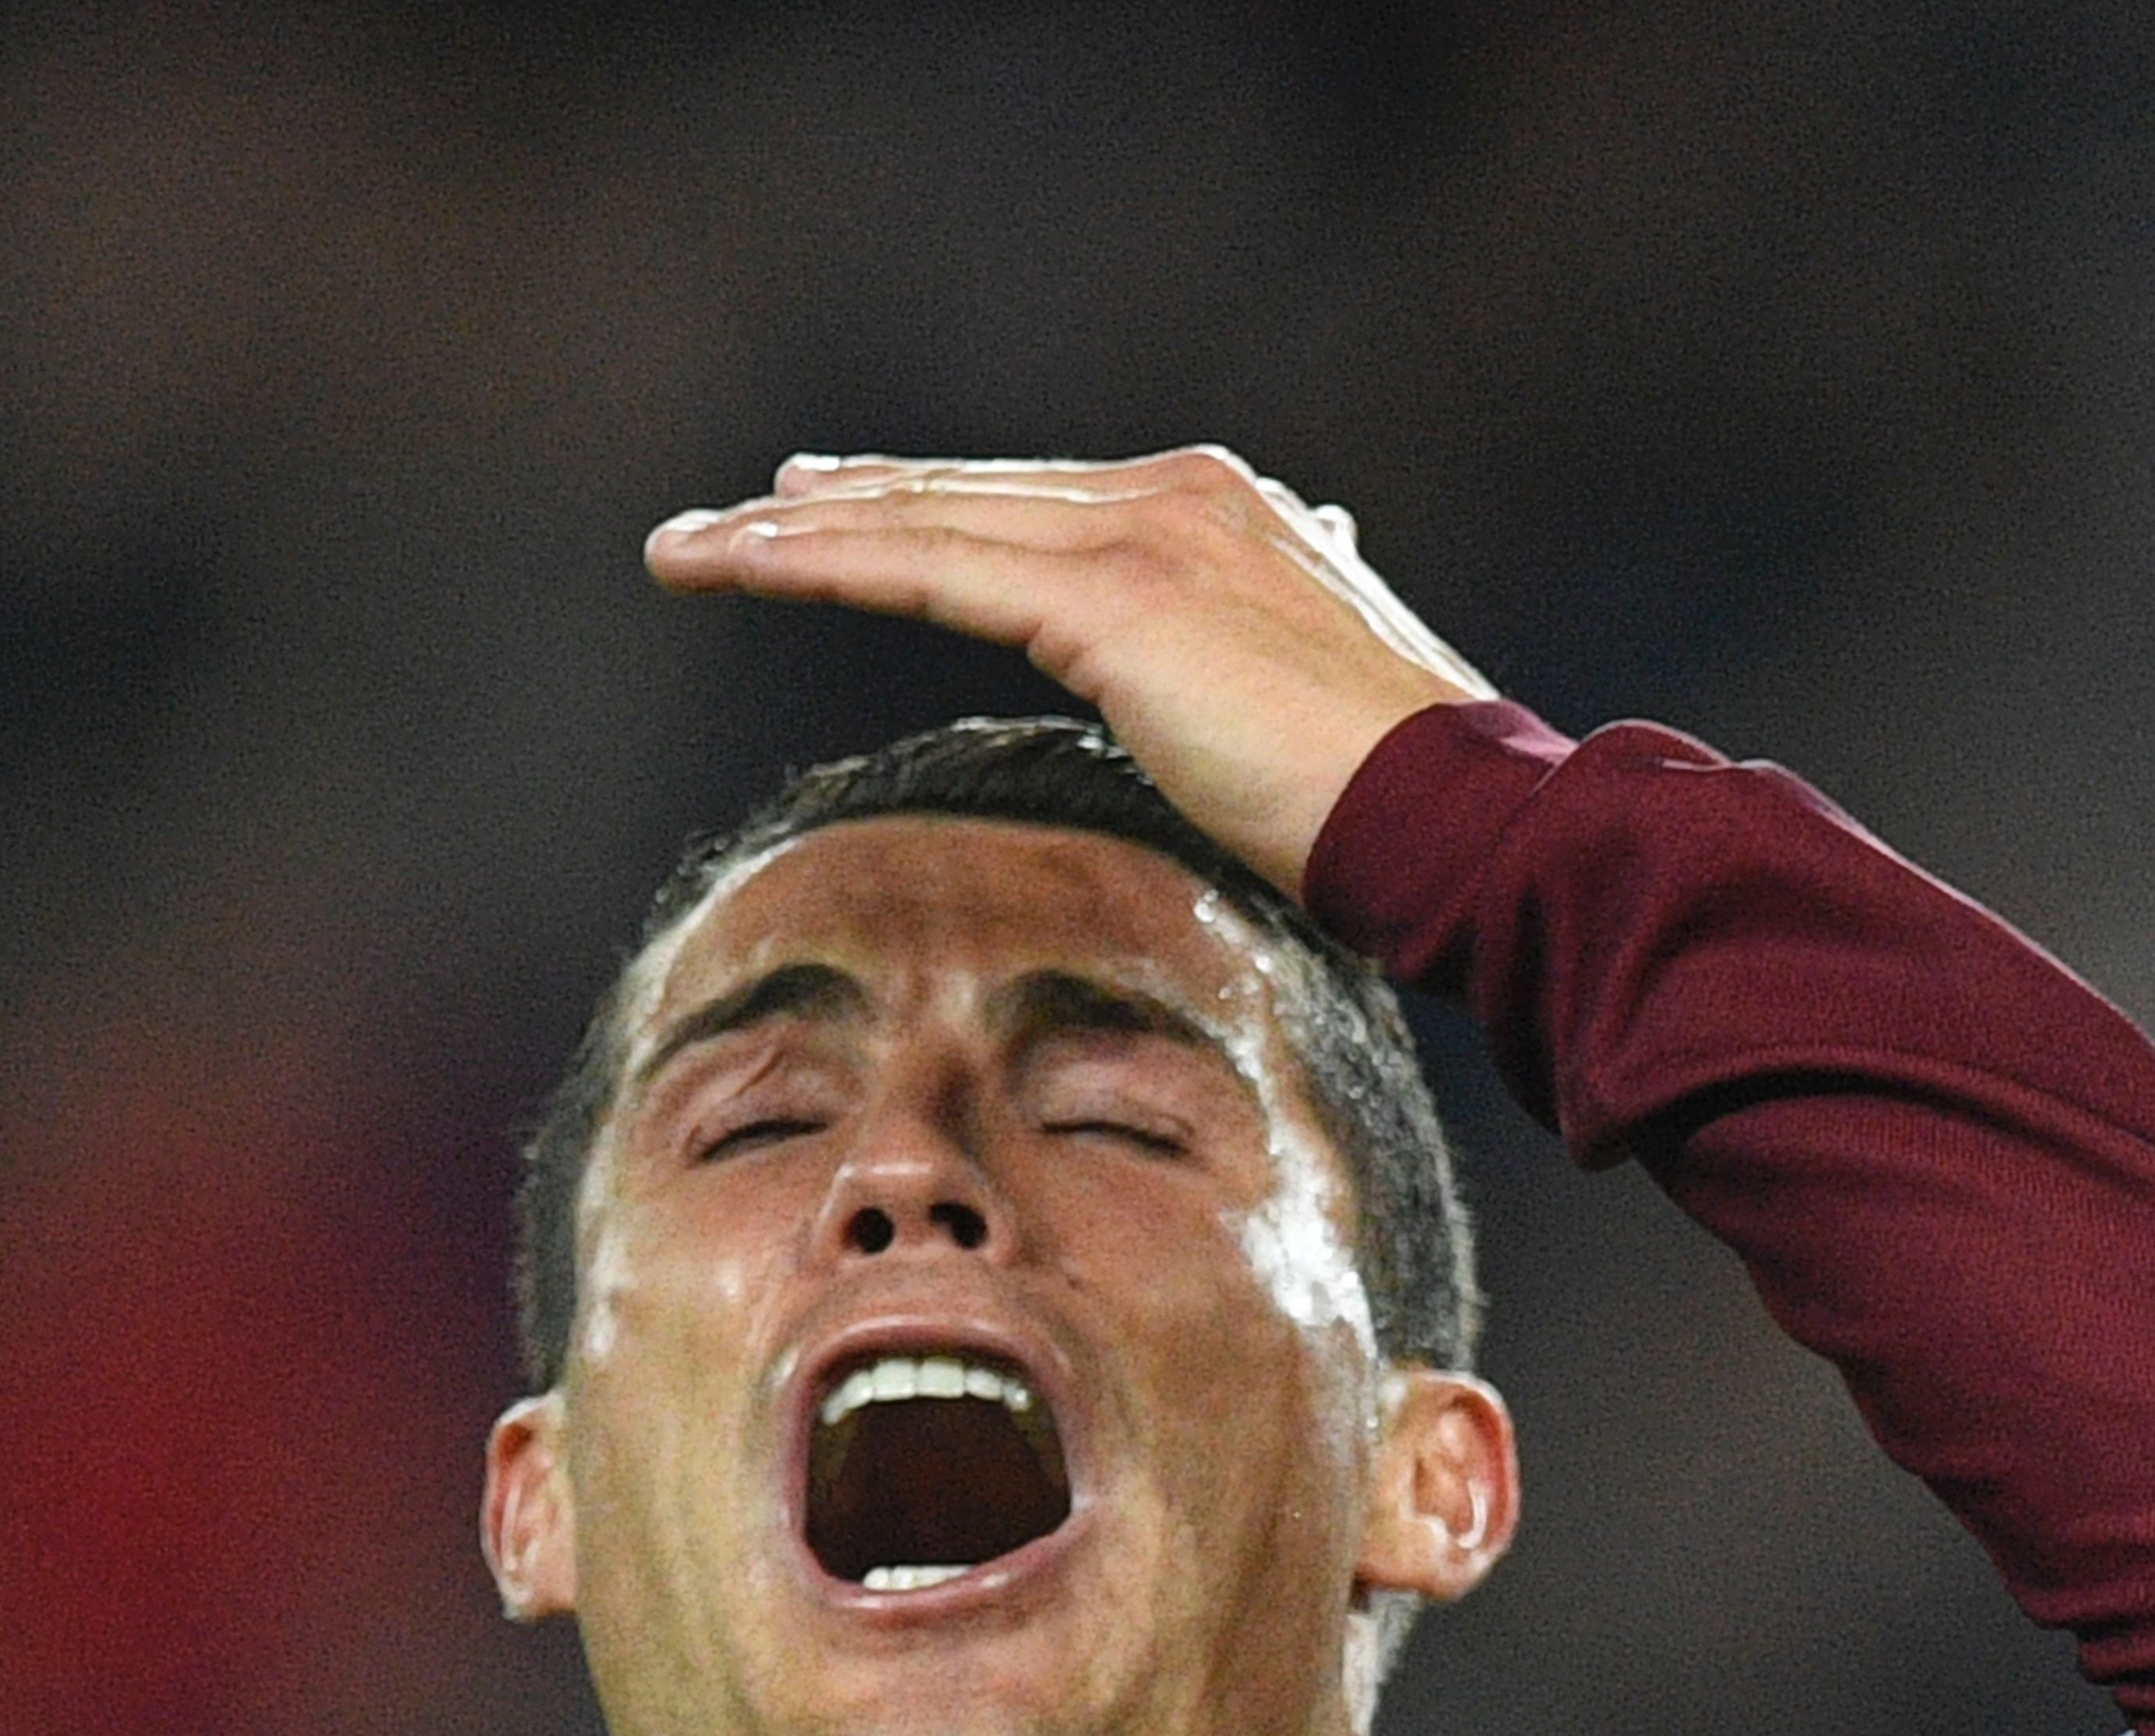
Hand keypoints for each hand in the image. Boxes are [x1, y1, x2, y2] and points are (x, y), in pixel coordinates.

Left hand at [644, 448, 1499, 896]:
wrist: (1464, 821)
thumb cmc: (1400, 808)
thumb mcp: (1317, 704)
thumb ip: (1273, 644)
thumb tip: (1282, 600)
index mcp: (1225, 514)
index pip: (1037, 505)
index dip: (929, 504)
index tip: (839, 505)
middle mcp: (1179, 495)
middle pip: (966, 496)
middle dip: (838, 504)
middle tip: (735, 517)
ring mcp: (1144, 533)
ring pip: (924, 520)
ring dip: (790, 534)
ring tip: (689, 551)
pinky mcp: (1112, 596)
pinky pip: (927, 568)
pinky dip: (823, 562)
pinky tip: (744, 564)